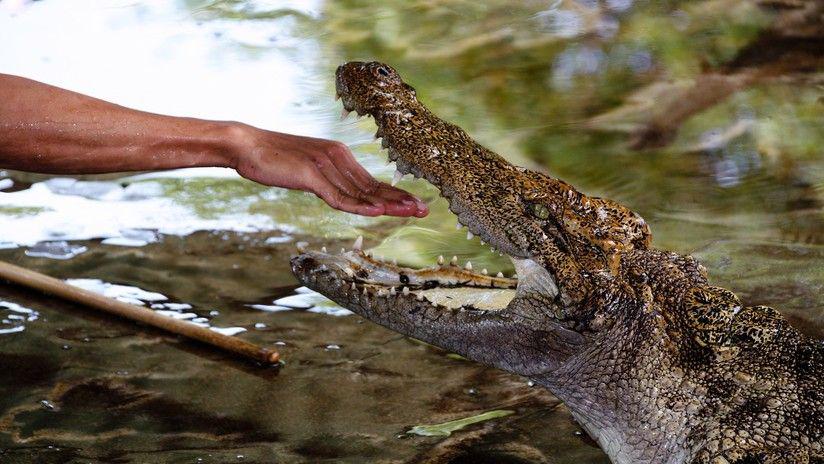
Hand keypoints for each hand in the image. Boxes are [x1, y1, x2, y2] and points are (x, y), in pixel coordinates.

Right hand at [231, 126, 427, 216]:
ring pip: (362, 192)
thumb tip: (341, 194)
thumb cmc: (273, 158)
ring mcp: (325, 165)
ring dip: (388, 204)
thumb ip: (326, 181)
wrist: (246, 144)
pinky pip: (338, 196)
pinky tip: (378, 211)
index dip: (395, 194)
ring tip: (411, 213)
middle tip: (425, 211)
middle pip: (374, 185)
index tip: (414, 205)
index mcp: (338, 154)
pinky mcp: (311, 175)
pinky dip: (359, 205)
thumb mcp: (307, 170)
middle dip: (401, 200)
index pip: (371, 181)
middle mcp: (337, 157)